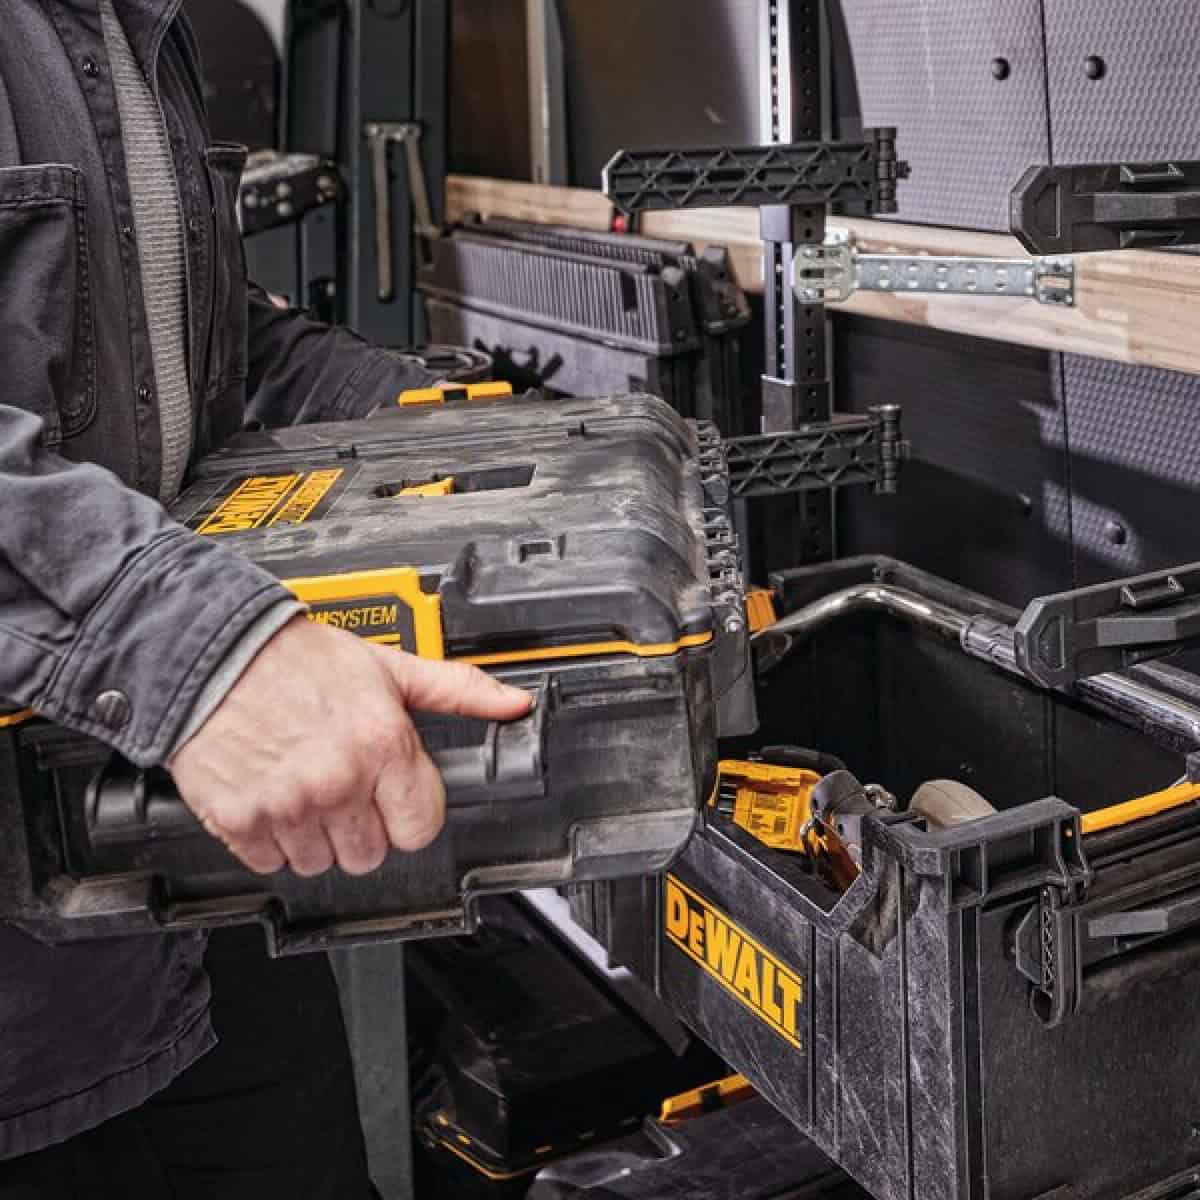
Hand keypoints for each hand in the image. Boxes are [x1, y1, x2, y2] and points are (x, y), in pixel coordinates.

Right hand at [169, 616, 531, 877]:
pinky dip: (271, 840)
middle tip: (344, 786)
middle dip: (363, 826)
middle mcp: (338, 780)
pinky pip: (270, 863)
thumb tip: (511, 703)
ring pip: (321, 863)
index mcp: (382, 744)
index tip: (394, 796)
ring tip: (305, 787)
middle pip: (372, 854)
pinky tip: (271, 797)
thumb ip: (456, 690)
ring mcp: (288, 806)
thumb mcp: (388, 666)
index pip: (421, 827)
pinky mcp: (240, 821)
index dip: (410, 811)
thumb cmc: (297, 658)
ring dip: (316, 836)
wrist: (214, 652)